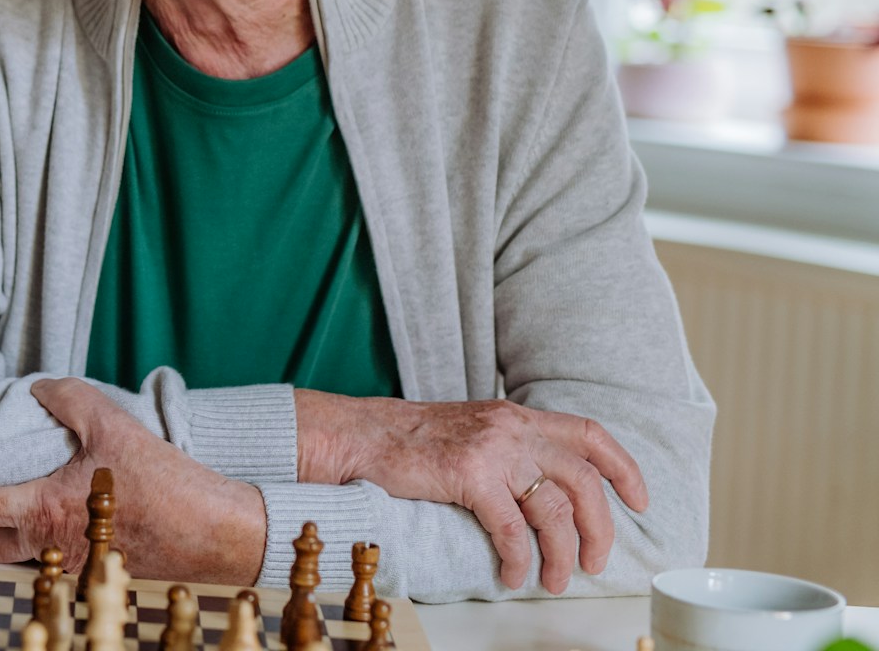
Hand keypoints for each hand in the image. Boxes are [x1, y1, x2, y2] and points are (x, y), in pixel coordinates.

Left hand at [0, 377, 265, 584]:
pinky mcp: (95, 568)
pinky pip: (50, 553)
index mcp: (43, 509)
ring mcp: (70, 563)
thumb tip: (37, 389)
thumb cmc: (166, 486)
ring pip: (16, 551)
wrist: (218, 535)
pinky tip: (49, 516)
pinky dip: (36, 536)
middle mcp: (48, 543)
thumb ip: (67, 398)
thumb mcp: (113, 425)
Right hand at [295, 392, 648, 593]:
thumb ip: (507, 449)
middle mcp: (512, 427)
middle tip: (594, 562)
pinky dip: (518, 559)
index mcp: (515, 417)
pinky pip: (511, 529)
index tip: (639, 500)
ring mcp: (492, 449)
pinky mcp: (469, 474)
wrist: (357, 436)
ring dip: (562, 554)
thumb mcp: (470, 431)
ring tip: (555, 580)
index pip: (588, 433)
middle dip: (600, 529)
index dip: (622, 468)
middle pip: (584, 480)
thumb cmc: (407, 442)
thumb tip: (541, 490)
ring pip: (555, 509)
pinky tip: (512, 574)